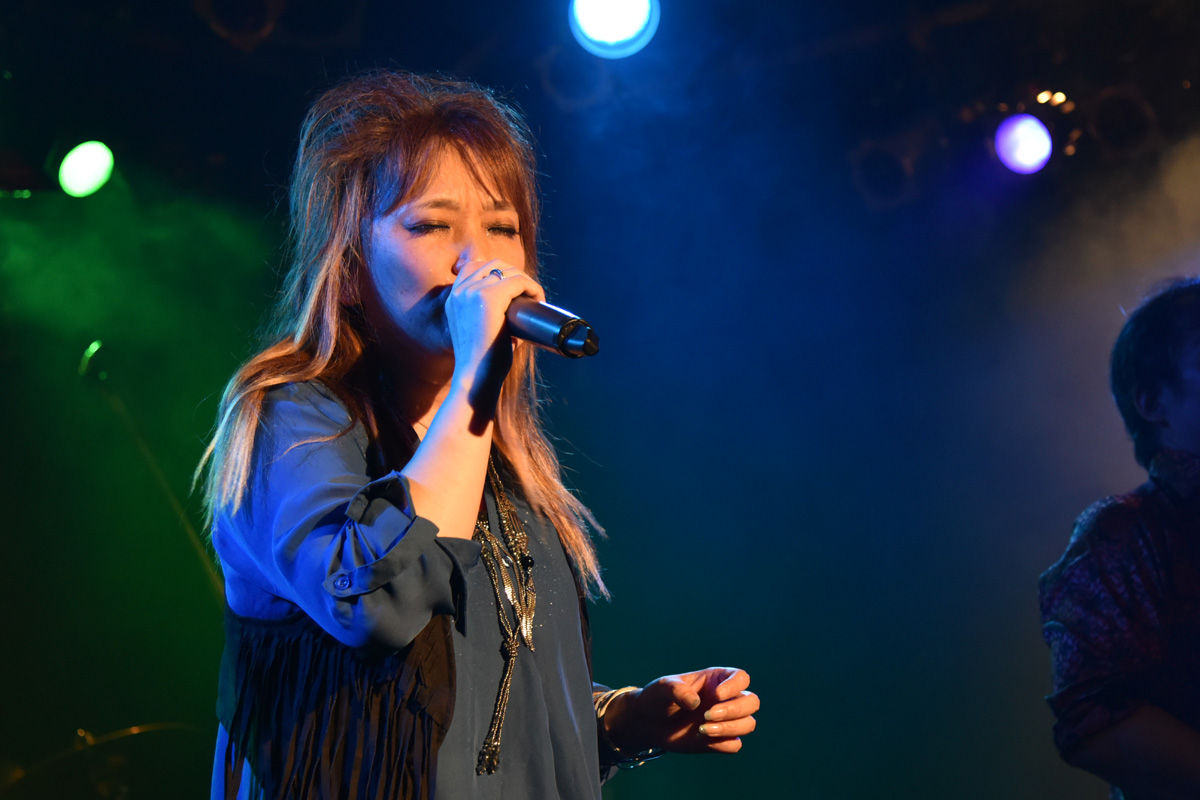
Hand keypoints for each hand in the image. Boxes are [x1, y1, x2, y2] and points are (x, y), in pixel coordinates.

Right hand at [445, 258, 543, 399]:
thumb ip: (490, 317)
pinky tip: (539, 299)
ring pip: (507, 271)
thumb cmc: (483, 361)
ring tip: (536, 299)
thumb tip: (517, 310)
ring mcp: (473, 292)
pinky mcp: (489, 297)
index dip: (498, 272)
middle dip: (514, 273)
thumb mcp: (480, 332)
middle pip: (492, 264)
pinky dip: (532, 287)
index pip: (473, 267)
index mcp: (453, 298)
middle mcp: (460, 292)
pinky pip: (518, 281)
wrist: (476, 378)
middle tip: (529, 294)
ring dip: (525, 281)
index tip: (516, 289)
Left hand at [604, 667, 758, 754]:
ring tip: (702, 729)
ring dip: (729, 728)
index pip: (742, 678)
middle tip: (706, 715)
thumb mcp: (663, 687)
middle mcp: (726, 699)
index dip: (734, 686)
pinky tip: (702, 739)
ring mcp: (725, 721)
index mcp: (717, 680)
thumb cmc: (659, 698)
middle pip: (752, 702)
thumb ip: (677, 690)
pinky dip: (723, 743)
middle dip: (733, 710)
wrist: (649, 722)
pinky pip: (735, 745)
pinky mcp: (719, 740)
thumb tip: (696, 703)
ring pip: (748, 724)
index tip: (715, 695)